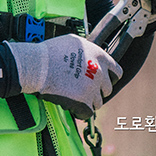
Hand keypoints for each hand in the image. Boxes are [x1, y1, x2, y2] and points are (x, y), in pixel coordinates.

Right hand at [6, 33, 122, 119]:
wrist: (38, 66)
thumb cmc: (51, 52)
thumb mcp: (74, 42)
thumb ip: (87, 51)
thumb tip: (89, 56)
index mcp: (99, 56)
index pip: (116, 72)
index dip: (109, 78)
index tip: (103, 81)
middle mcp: (100, 72)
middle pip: (107, 89)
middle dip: (97, 90)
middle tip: (84, 90)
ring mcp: (93, 88)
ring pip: (98, 102)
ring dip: (88, 101)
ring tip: (75, 97)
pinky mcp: (84, 102)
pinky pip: (88, 113)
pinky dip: (81, 112)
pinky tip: (72, 107)